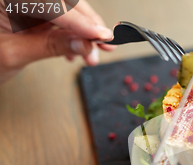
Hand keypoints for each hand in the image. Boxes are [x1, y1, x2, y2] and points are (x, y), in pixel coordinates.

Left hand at [0, 0, 115, 83]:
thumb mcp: (13, 54)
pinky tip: (79, 49)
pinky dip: (73, 34)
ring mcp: (25, 3)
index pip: (51, 4)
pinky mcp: (31, 11)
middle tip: (103, 45)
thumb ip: (50, 46)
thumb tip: (83, 43)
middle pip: (62, 1)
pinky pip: (59, 18)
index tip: (100, 36)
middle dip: (86, 24)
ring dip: (84, 31)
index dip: (79, 20)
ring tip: (95, 52)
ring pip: (66, 9)